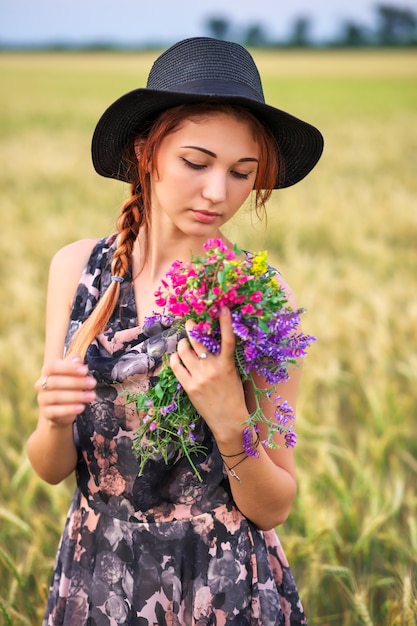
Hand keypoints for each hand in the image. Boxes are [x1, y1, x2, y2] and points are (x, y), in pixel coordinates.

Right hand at [35, 354, 95, 426]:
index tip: (85, 370)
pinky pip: (56, 411)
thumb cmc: (69, 386)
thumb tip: (77, 360)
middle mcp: (41, 385)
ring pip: (56, 396)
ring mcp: (42, 399)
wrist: (61, 410)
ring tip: (92, 396)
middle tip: (93, 383)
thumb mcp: (73, 373)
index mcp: (47, 372)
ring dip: (76, 396)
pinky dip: (70, 409)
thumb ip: (75, 364)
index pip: (53, 366)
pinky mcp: (46, 413)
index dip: (69, 368)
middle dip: (76, 382)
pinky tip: (82, 407)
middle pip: (55, 382)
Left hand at [169, 308, 246, 439]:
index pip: (228, 339)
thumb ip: (224, 358)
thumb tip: (212, 342)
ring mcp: (199, 377)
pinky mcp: (188, 386)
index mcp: (227, 365)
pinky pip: (176, 365)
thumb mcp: (234, 374)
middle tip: (190, 323)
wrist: (229, 421)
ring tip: (184, 345)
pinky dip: (175, 358)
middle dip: (192, 328)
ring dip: (182, 344)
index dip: (225, 322)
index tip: (222, 308)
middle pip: (197, 340)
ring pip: (183, 350)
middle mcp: (212, 368)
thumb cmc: (234, 396)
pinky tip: (178, 358)